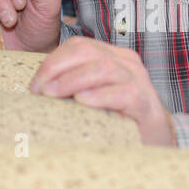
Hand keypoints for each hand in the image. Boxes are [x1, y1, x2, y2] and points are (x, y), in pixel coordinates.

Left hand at [30, 36, 176, 145]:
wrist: (153, 143)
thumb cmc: (116, 119)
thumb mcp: (91, 97)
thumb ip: (71, 86)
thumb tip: (36, 88)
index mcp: (112, 56)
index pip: (78, 46)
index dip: (53, 61)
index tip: (34, 85)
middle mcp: (126, 63)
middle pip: (87, 52)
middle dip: (57, 68)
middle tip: (39, 90)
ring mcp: (138, 80)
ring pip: (102, 68)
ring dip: (72, 80)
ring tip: (52, 94)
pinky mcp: (145, 103)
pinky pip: (122, 93)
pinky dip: (99, 96)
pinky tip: (81, 101)